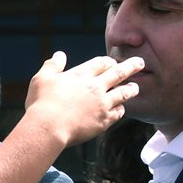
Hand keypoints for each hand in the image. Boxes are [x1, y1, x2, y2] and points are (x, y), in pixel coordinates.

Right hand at [23, 52, 142, 146]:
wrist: (48, 128)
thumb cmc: (41, 103)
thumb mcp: (42, 79)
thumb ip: (53, 65)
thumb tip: (59, 55)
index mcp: (81, 75)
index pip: (101, 63)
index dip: (108, 61)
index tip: (112, 61)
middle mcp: (95, 87)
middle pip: (119, 73)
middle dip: (131, 66)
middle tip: (140, 62)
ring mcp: (102, 104)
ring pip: (124, 93)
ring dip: (131, 89)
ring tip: (135, 87)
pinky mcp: (103, 121)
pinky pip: (118, 113)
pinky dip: (121, 109)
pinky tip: (121, 108)